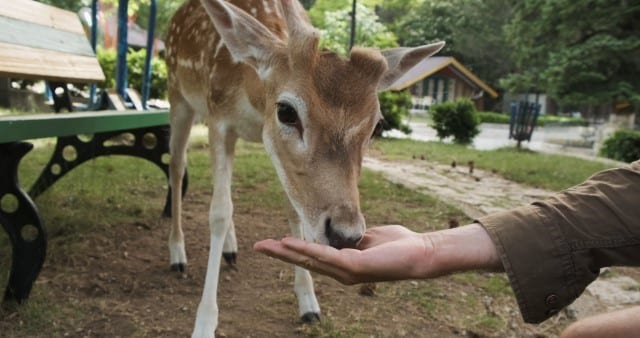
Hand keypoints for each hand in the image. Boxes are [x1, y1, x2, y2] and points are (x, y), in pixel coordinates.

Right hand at [253, 225, 433, 283]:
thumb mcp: (367, 237)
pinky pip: (325, 255)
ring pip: (310, 259)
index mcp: (343, 264)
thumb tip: (340, 233)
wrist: (420, 252)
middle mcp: (341, 271)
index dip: (291, 250)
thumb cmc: (397, 245)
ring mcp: (346, 271)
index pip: (312, 256)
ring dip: (286, 252)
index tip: (274, 242)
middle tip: (257, 247)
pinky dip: (305, 249)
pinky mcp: (354, 267)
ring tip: (267, 246)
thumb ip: (350, 238)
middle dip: (280, 254)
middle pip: (305, 261)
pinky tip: (290, 244)